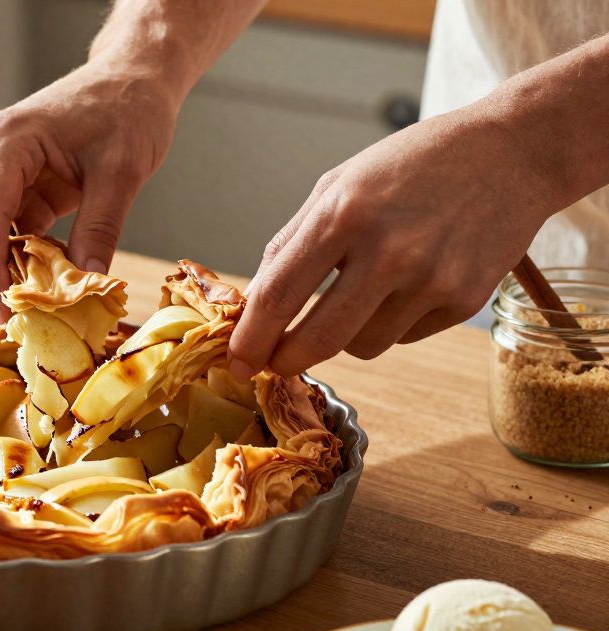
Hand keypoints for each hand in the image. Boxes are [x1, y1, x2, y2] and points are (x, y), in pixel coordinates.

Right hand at [0, 61, 179, 320]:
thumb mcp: (122, 171)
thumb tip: (87, 285)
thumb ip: (100, 228)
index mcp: (6, 143)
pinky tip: (48, 282)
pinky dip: (20, 261)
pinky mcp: (10, 186)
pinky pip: (3, 234)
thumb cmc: (128, 110)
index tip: (10, 314)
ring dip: (3, 274)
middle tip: (22, 321)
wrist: (132, 78)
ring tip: (38, 307)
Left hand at [227, 105, 559, 378]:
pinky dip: (390, 323)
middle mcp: (388, 252)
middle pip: (317, 341)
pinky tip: (406, 284)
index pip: (278, 296)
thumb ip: (291, 244)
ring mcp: (431, 280)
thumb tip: (253, 303)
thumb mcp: (339, 184)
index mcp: (344, 214)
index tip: (235, 360)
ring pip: (361, 347)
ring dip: (343, 336)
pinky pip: (403, 337)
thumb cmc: (413, 164)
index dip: (250, 339)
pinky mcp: (463, 300)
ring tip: (357, 295)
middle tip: (273, 362)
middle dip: (284, 361)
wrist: (511, 153)